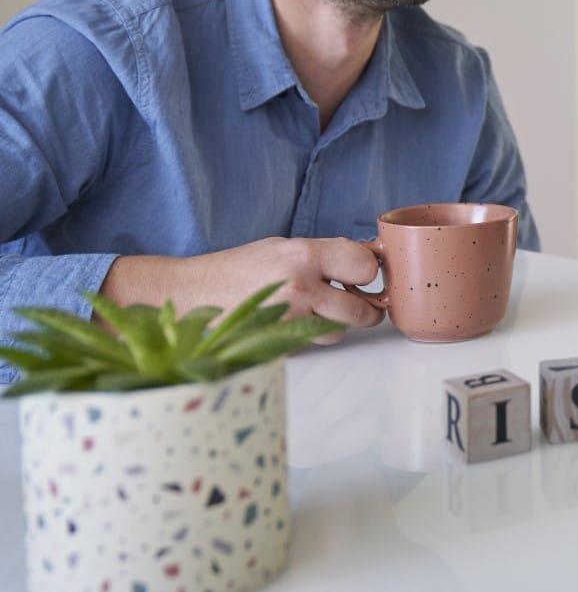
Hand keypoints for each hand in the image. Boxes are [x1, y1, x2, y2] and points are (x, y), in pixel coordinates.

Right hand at [101, 236, 384, 339]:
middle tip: (355, 301)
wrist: (192, 293)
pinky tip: (292, 321)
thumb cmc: (240, 267)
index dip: (368, 271)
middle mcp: (301, 286)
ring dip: (334, 324)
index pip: (365, 264)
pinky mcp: (278, 343)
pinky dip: (310, 335)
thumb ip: (326, 254)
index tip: (361, 273)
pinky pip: (313, 344)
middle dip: (364, 307)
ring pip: (339, 331)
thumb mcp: (283, 247)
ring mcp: (290, 318)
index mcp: (304, 254)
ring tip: (311, 309)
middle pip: (363, 308)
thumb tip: (370, 258)